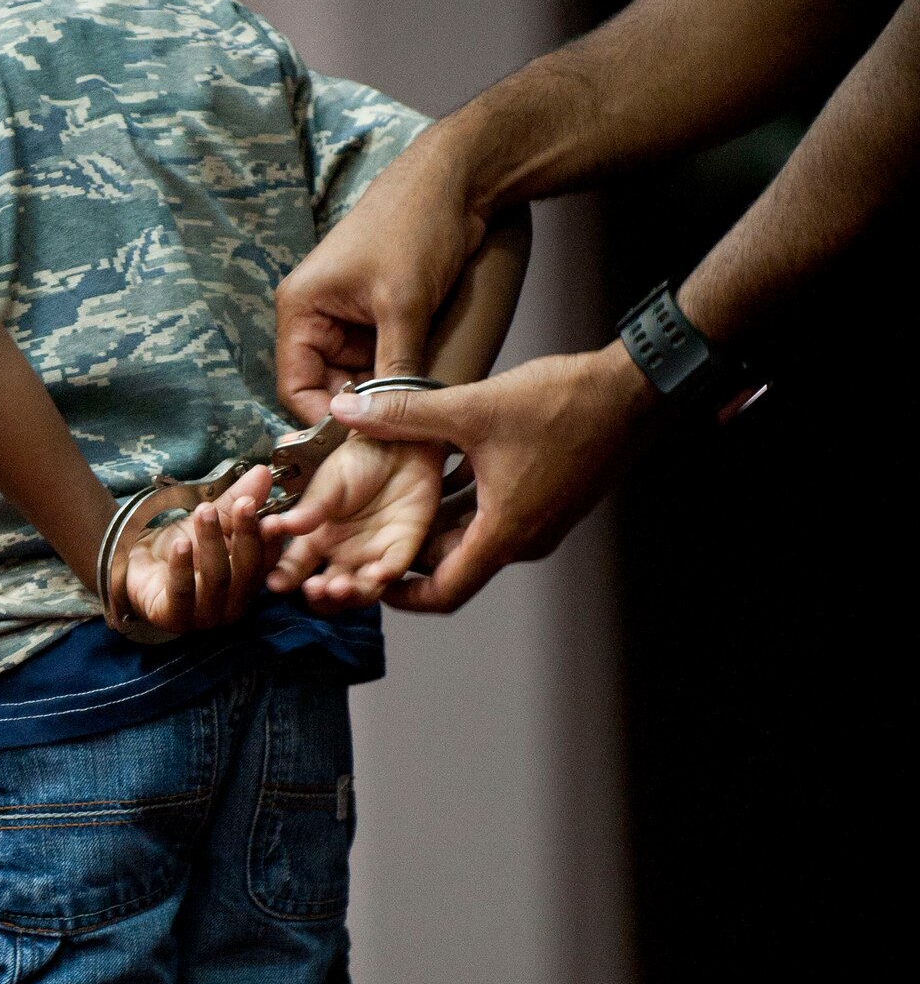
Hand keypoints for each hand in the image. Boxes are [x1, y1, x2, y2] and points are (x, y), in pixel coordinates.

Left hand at [122, 465, 278, 632]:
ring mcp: (206, 616)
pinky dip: (182, 567)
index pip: (267, 559)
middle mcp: (234, 603)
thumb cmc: (180, 550)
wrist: (134, 569)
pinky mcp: (175, 619)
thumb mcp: (212, 520)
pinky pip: (182, 593)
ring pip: (217, 579)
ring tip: (205, 512)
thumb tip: (263, 472)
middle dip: (246, 535)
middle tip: (242, 504)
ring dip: (212, 543)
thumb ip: (236, 500)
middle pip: (247, 571)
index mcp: (248, 581)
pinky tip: (180, 543)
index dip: (271, 537)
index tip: (271, 511)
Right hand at [262, 437, 445, 608]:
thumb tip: (280, 526)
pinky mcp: (402, 550)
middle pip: (326, 592)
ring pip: (358, 592)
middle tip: (313, 589)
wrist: (399, 445)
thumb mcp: (330, 481)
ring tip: (339, 587)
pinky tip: (376, 574)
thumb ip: (311, 508)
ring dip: (348, 596)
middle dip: (318, 597)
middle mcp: (341, 555)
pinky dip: (383, 578)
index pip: (294, 568)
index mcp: (316, 539)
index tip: (275, 583)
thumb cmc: (359, 461)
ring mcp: (371, 556)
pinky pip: (393, 571)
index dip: (284, 578)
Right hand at [274, 114, 487, 421]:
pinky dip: (399, 382)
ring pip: (358, 382)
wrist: (457, 182)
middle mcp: (318, 318)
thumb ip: (392, 370)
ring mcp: (351, 320)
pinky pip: (382, 365)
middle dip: (358, 415)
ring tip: (412, 423)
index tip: (360, 445)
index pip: (296, 388)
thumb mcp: (403, 306)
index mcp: (302, 308)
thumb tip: (387, 424)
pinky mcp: (381, 320)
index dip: (324, 421)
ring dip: (383, 400)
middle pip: (327, 389)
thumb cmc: (415, 226)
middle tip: (393, 443)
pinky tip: (422, 397)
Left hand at [326, 343, 660, 610]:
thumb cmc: (566, 404)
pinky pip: (494, 511)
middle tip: (365, 533)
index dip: (400, 594)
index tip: (365, 581)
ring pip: (473, 532)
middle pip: (454, 561)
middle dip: (409, 547)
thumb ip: (405, 413)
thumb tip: (347, 409)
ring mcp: (540, 520)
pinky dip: (464, 498)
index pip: (444, 593)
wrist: (636, 390)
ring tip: (394, 495)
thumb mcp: (473, 407)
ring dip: (436, 517)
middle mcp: (524, 538)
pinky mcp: (549, 498)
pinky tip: (440, 465)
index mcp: (505, 533)